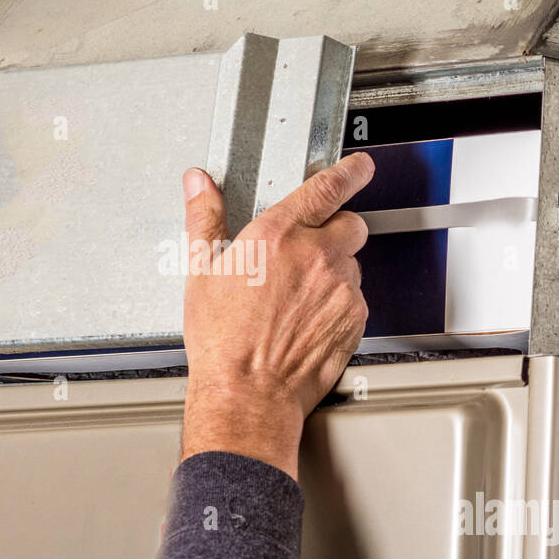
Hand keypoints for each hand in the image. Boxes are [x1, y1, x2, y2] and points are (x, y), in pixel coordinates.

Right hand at [179, 153, 373, 478]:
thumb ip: (205, 219)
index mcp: (278, 235)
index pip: (328, 186)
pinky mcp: (354, 318)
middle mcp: (317, 255)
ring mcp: (340, 287)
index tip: (359, 166)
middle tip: (311, 251)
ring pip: (353, 265)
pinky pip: (355, 299)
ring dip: (335, 271)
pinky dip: (339, 304)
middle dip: (338, 230)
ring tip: (300, 298)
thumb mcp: (201, 272)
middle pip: (352, 224)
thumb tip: (199, 185)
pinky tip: (308, 320)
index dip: (350, 171)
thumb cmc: (223, 341)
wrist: (248, 393)